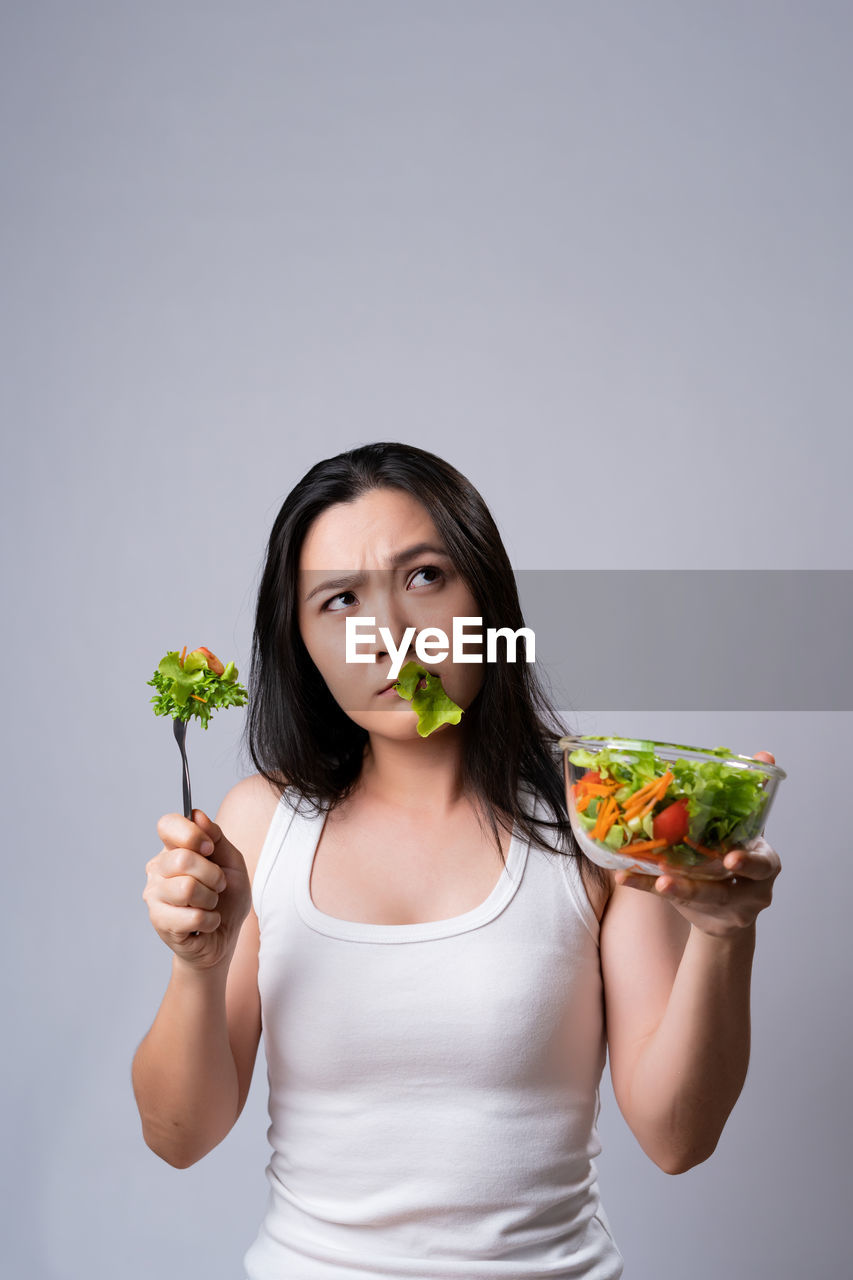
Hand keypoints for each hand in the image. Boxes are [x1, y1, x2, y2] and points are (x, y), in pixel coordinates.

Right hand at [144, 807, 251, 969]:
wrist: (223, 937)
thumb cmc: (226, 898)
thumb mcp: (231, 863)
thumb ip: (216, 837)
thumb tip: (197, 815)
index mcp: (173, 849)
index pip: (167, 824)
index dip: (191, 834)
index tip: (209, 849)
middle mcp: (157, 869)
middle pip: (183, 859)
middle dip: (213, 875)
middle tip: (218, 885)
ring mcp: (154, 895)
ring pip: (186, 888)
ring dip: (211, 899)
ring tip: (210, 904)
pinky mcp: (159, 921)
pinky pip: (193, 916)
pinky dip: (210, 920)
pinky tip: (206, 922)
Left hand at [613, 751, 781, 938]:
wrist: (731, 910)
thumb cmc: (737, 858)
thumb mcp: (748, 830)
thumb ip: (752, 795)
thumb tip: (765, 753)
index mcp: (763, 866)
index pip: (761, 865)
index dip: (748, 862)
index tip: (731, 858)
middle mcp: (746, 892)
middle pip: (726, 888)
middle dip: (704, 884)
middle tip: (674, 875)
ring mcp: (721, 907)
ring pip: (697, 897)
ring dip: (674, 887)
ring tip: (655, 878)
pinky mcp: (694, 911)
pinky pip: (667, 898)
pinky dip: (646, 886)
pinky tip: (624, 877)